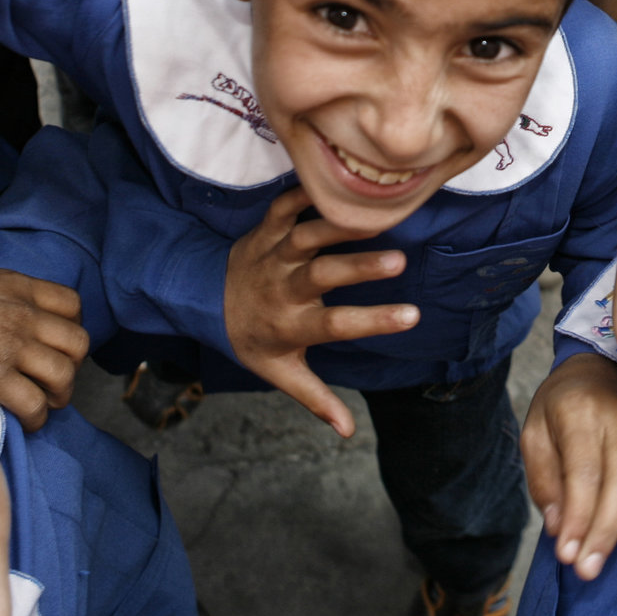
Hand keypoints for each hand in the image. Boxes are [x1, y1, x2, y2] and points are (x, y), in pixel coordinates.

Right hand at [0, 244, 90, 428]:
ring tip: (46, 400)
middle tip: (55, 376)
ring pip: (63, 374)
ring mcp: (12, 348)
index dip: (72, 326)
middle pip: (77, 343)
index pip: (72, 305)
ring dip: (59, 393)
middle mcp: (24, 317)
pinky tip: (27, 418)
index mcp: (19, 287)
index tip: (59, 341)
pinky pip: (33, 403)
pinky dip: (36, 416)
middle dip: (72, 364)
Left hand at [224, 188, 419, 435]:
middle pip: (321, 275)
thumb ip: (316, 400)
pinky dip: (307, 191)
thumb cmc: (254, 339)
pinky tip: (339, 183)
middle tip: (400, 261)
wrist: (203, 301)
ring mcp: (273, 254)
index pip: (335, 325)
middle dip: (360, 267)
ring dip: (339, 225)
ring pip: (305, 235)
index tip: (413, 316)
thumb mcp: (281, 373)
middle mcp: (282, 287)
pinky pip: (284, 204)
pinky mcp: (266, 228)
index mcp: (291, 325)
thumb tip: (348, 432)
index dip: (373, 321)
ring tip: (379, 216)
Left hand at [521, 353, 616, 577]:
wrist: (596, 368)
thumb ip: (543, 478)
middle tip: (590, 569)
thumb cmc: (559, 406)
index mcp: (580, 413)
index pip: (583, 470)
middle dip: (607, 529)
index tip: (567, 554)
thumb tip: (558, 527)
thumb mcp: (534, 431)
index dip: (577, 515)